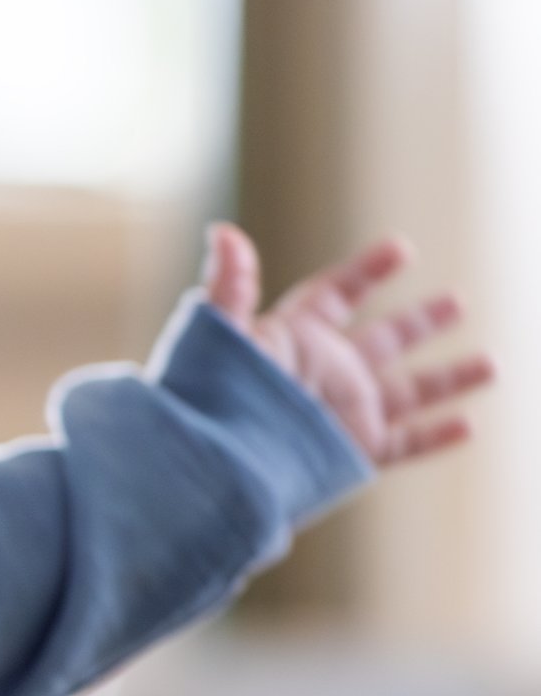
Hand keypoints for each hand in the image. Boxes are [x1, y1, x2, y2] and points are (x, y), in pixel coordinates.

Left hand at [201, 224, 494, 465]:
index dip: (368, 270)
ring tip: (491, 363)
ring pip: (409, 391)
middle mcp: (326, 372)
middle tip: (458, 301)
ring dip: (450, 377)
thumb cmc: (204, 400)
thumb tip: (223, 231)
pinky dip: (436, 437)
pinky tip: (468, 426)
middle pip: (385, 339)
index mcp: (295, 338)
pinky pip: (404, 444)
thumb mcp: (217, 335)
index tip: (403, 249)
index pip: (338, 294)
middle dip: (422, 321)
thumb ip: (229, 286)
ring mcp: (344, 413)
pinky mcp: (353, 453)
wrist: (210, 465)